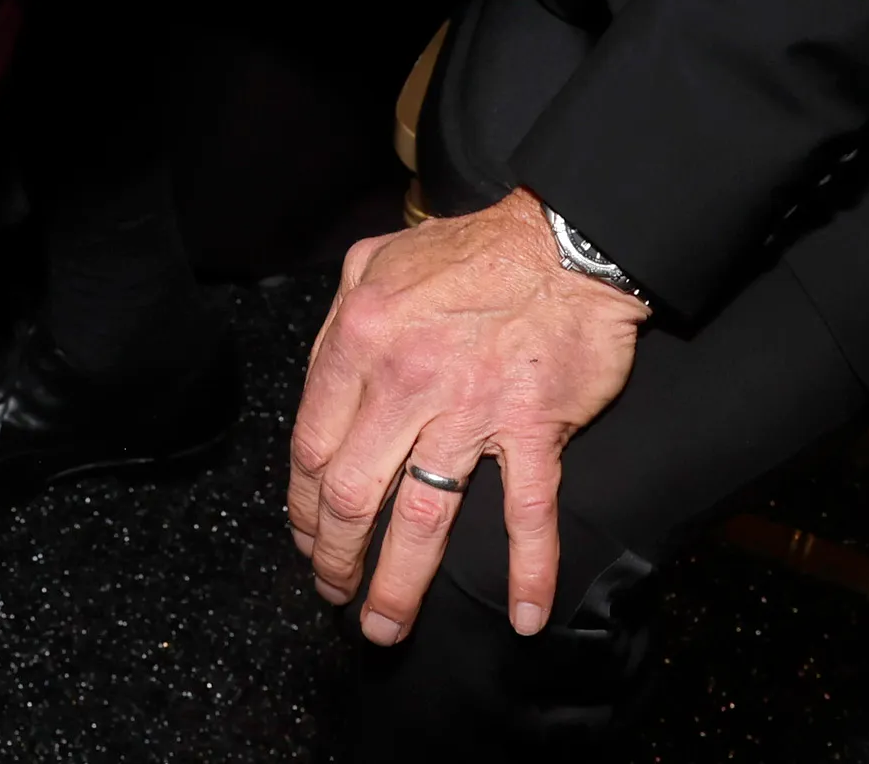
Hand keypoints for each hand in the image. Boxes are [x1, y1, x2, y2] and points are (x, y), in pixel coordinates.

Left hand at [287, 189, 644, 645]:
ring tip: (384, 627)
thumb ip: (341, 319)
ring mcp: (470, 408)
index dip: (303, 506)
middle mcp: (405, 380)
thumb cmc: (472, 249)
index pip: (311, 445)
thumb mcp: (378, 260)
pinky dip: (529, 570)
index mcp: (360, 340)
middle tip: (332, 591)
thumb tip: (322, 373)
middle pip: (351, 494)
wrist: (565, 240)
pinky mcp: (533, 425)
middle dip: (335, 557)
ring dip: (397, 584)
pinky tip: (525, 617)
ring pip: (421, 518)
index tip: (307, 537)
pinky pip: (526, 513)